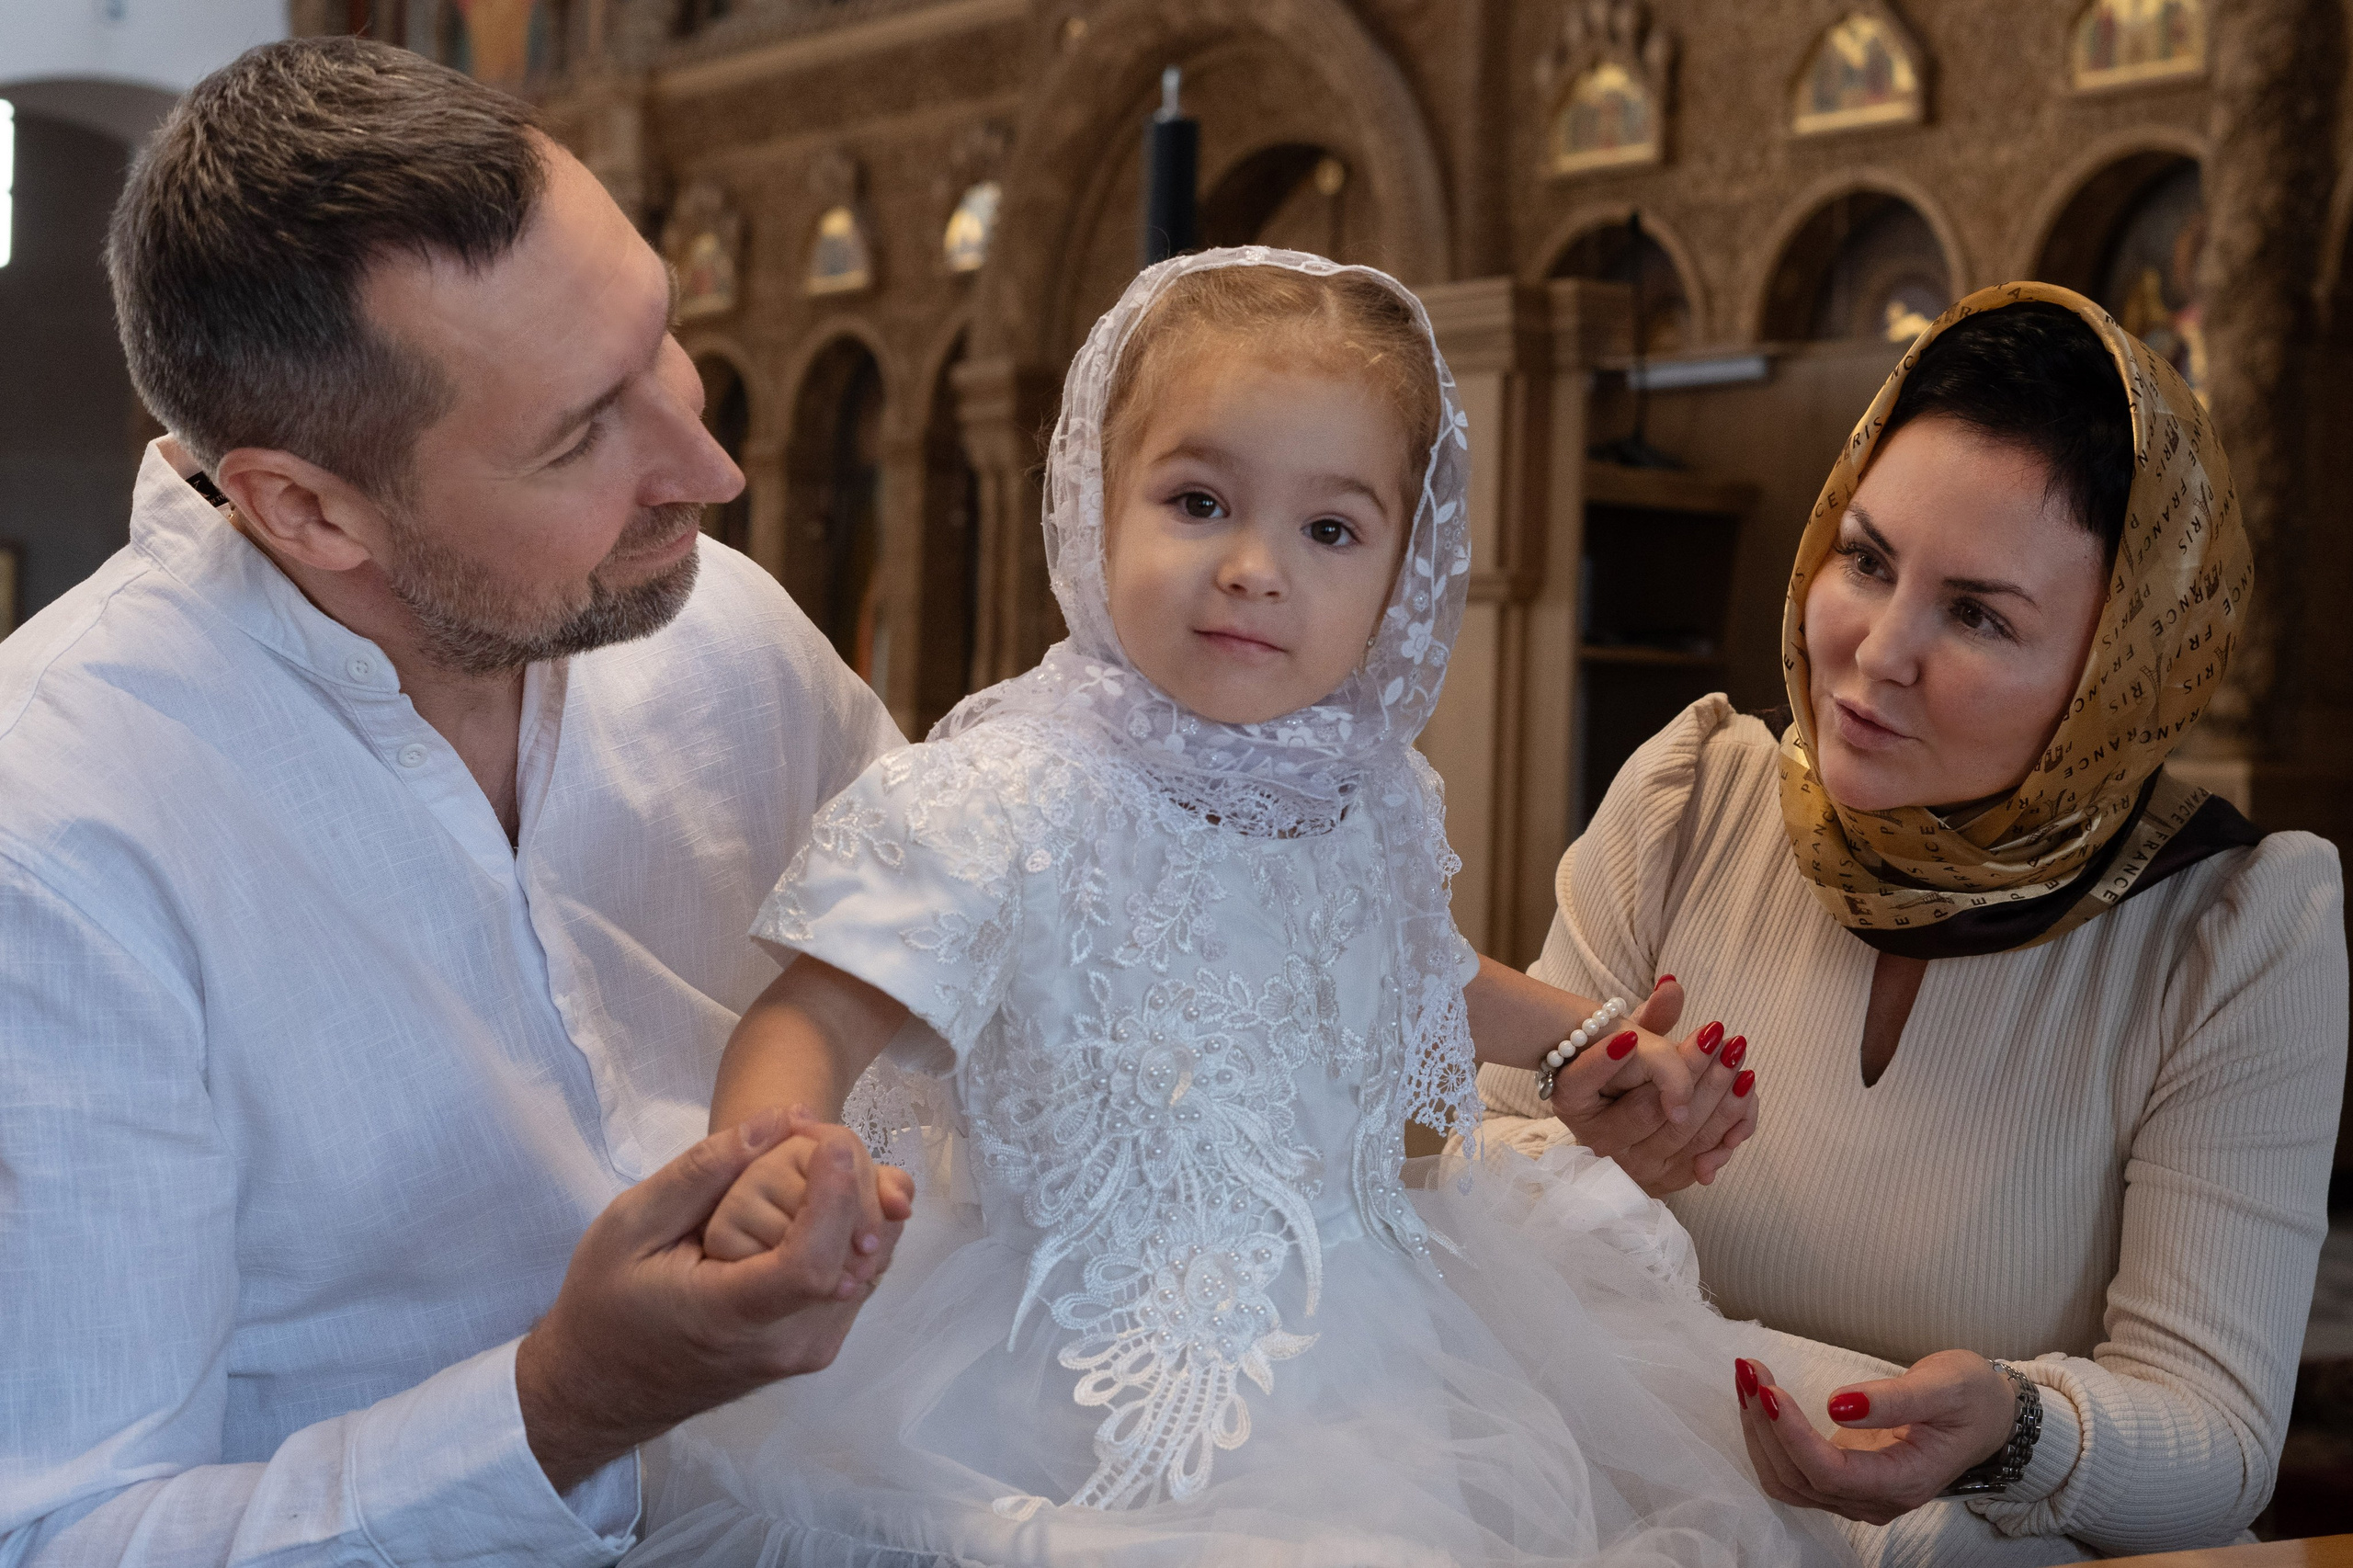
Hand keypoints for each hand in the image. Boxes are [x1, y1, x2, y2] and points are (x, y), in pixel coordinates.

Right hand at [514, 1105, 906, 1491]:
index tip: (828, 1141)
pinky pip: (862, 1276)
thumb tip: (784, 1118)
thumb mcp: (630, 1223)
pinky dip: (854, 1227)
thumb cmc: (605, 1304)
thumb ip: (704, 1171)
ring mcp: (809, 1350)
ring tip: (815, 1161)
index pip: (812, 1264)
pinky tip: (818, 1197)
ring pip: (874, 1262)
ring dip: (861, 1202)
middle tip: (819, 1136)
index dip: (836, 1196)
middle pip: (861, 1254)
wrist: (602, 1389)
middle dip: (856, 1182)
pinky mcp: (818, 1344)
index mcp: (731, 1317)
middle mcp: (786, 1344)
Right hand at [1549, 977, 1758, 1193]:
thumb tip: (1673, 985)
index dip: (1604, 1062)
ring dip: (1718, 1092)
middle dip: (1688, 1070)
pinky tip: (1747, 1093)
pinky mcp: (1667, 1179)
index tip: (1630, 1036)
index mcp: (1574, 1100)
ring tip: (1738, 1056)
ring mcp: (1632, 1165)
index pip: (1584, 1080)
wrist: (1631, 1129)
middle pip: (1647, 1108)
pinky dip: (1730, 1125)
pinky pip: (1706, 1154)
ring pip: (1683, 1130)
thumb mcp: (1634, 1042)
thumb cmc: (1628, 1075)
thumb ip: (1651, 1017)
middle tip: (1717, 1037)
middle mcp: (1597, 1139)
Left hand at [1733, 1351, 2020, 1524]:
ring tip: (1748, 1377)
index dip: (1792, 1435)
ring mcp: (1857, 1494)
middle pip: (1799, 1479)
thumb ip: (1894, 1399)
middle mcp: (1876, 1498)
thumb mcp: (1946, 1386)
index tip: (1768, 1389)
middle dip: (1765, 1425)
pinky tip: (1759, 1399)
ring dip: (1759, 1432)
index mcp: (1905, 1481)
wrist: (1989, 1417)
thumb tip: (1838, 1405)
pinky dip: (1768, 1436)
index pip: (1831, 1474)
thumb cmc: (1972, 1398)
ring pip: (1788, 1481)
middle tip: (1749, 1368)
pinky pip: (1792, 1472)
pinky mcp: (1843, 1480)